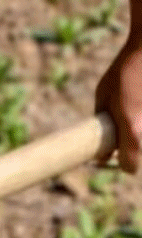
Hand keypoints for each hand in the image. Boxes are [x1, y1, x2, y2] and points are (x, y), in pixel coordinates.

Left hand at [96, 29, 141, 173]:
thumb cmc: (123, 70)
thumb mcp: (103, 96)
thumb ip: (100, 128)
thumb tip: (102, 156)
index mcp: (131, 129)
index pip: (130, 167)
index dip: (124, 163)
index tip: (118, 154)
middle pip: (140, 150)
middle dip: (132, 143)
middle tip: (125, 124)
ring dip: (138, 128)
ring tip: (134, 104)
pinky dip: (141, 116)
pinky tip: (138, 100)